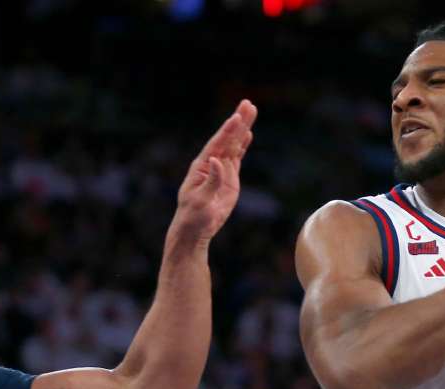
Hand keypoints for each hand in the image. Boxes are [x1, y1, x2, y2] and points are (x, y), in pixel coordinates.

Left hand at [170, 99, 257, 244]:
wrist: (195, 229)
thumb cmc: (193, 216)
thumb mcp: (200, 200)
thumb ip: (211, 181)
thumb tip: (217, 161)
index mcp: (202, 167)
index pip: (217, 144)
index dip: (227, 131)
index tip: (237, 117)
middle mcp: (212, 164)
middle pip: (227, 139)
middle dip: (238, 122)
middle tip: (248, 104)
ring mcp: (221, 170)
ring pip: (234, 145)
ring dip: (243, 129)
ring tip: (251, 111)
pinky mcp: (229, 179)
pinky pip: (237, 158)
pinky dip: (243, 145)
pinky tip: (249, 134)